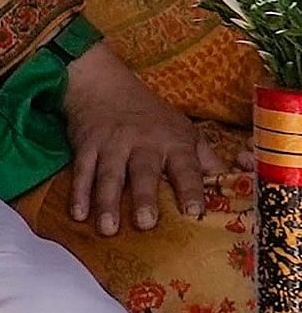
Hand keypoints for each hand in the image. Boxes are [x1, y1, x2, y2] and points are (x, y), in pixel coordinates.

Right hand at [63, 40, 227, 235]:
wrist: (101, 84)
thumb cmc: (150, 114)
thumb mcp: (184, 130)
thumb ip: (206, 161)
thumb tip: (235, 187)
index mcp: (173, 142)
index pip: (185, 168)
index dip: (190, 189)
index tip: (194, 211)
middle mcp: (143, 142)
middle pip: (143, 172)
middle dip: (145, 198)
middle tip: (146, 224)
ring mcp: (111, 144)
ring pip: (109, 175)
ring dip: (107, 202)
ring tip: (108, 229)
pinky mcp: (86, 146)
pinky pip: (82, 171)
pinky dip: (78, 193)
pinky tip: (78, 214)